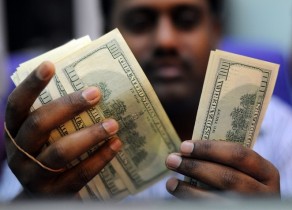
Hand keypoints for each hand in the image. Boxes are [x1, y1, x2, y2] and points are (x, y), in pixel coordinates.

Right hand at [4, 62, 121, 197]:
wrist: (42, 195)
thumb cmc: (49, 152)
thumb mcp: (46, 134)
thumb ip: (59, 115)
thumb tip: (91, 88)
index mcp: (15, 132)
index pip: (17, 105)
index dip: (31, 85)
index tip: (49, 65)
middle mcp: (18, 153)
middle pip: (40, 124)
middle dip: (69, 106)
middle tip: (96, 93)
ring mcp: (33, 176)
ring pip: (61, 151)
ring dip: (90, 135)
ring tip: (113, 123)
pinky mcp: (54, 193)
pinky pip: (79, 174)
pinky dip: (100, 158)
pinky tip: (116, 145)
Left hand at [165, 140, 279, 198]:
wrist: (244, 203)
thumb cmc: (238, 180)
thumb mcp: (240, 169)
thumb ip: (223, 158)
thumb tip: (186, 150)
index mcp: (267, 172)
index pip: (239, 155)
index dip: (209, 149)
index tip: (184, 146)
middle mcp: (265, 194)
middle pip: (227, 177)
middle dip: (195, 167)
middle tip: (171, 160)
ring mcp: (250, 207)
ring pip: (216, 200)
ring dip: (188, 189)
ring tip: (170, 181)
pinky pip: (210, 208)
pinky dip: (190, 200)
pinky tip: (177, 192)